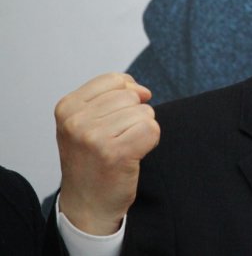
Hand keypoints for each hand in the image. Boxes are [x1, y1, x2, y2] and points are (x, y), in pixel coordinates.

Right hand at [55, 73, 159, 234]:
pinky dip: (150, 141)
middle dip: (134, 115)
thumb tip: (143, 90)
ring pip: (144, 112)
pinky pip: (152, 129)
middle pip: (131, 96)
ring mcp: (94, 138)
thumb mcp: (85, 122)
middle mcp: (76, 121)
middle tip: (118, 138)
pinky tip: (134, 154)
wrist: (87, 204)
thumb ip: (110, 97)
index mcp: (67, 107)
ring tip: (124, 147)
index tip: (118, 117)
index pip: (115, 80)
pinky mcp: (116, 154)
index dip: (128, 94)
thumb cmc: (92, 159)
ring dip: (142, 129)